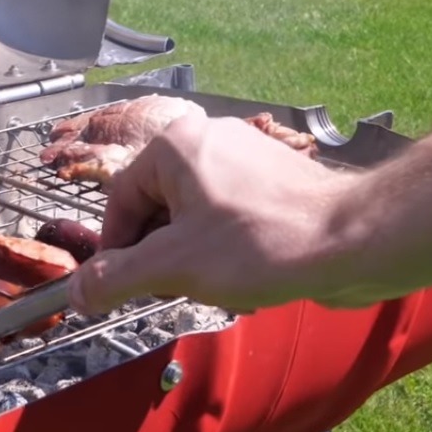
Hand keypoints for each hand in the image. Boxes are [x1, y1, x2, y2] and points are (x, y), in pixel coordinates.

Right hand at [69, 112, 362, 316]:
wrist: (354, 241)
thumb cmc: (261, 244)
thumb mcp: (174, 267)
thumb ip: (117, 277)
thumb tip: (77, 292)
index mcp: (176, 145)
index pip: (120, 199)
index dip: (115, 250)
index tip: (118, 288)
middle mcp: (209, 139)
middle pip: (157, 205)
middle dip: (161, 253)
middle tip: (175, 288)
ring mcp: (247, 156)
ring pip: (194, 214)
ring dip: (195, 254)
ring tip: (219, 282)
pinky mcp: (276, 179)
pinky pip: (230, 215)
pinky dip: (228, 246)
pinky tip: (249, 272)